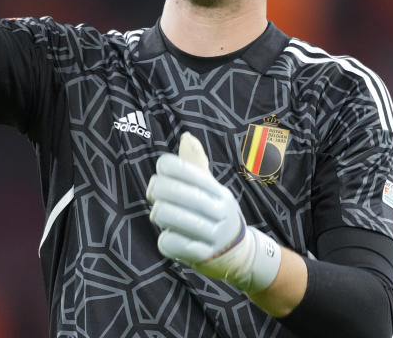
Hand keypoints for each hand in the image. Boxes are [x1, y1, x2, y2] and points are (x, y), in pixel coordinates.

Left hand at [146, 133, 281, 294]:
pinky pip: (173, 244)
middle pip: (177, 193)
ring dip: (161, 215)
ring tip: (160, 214)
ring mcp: (214, 234)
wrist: (238, 254)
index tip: (161, 173)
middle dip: (159, 191)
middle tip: (154, 194)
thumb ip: (194, 164)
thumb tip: (186, 136)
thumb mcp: (211, 189)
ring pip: (172, 217)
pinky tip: (169, 237)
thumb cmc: (215, 214)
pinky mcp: (204, 256)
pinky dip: (166, 240)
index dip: (167, 168)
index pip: (187, 170)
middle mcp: (219, 210)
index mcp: (218, 190)